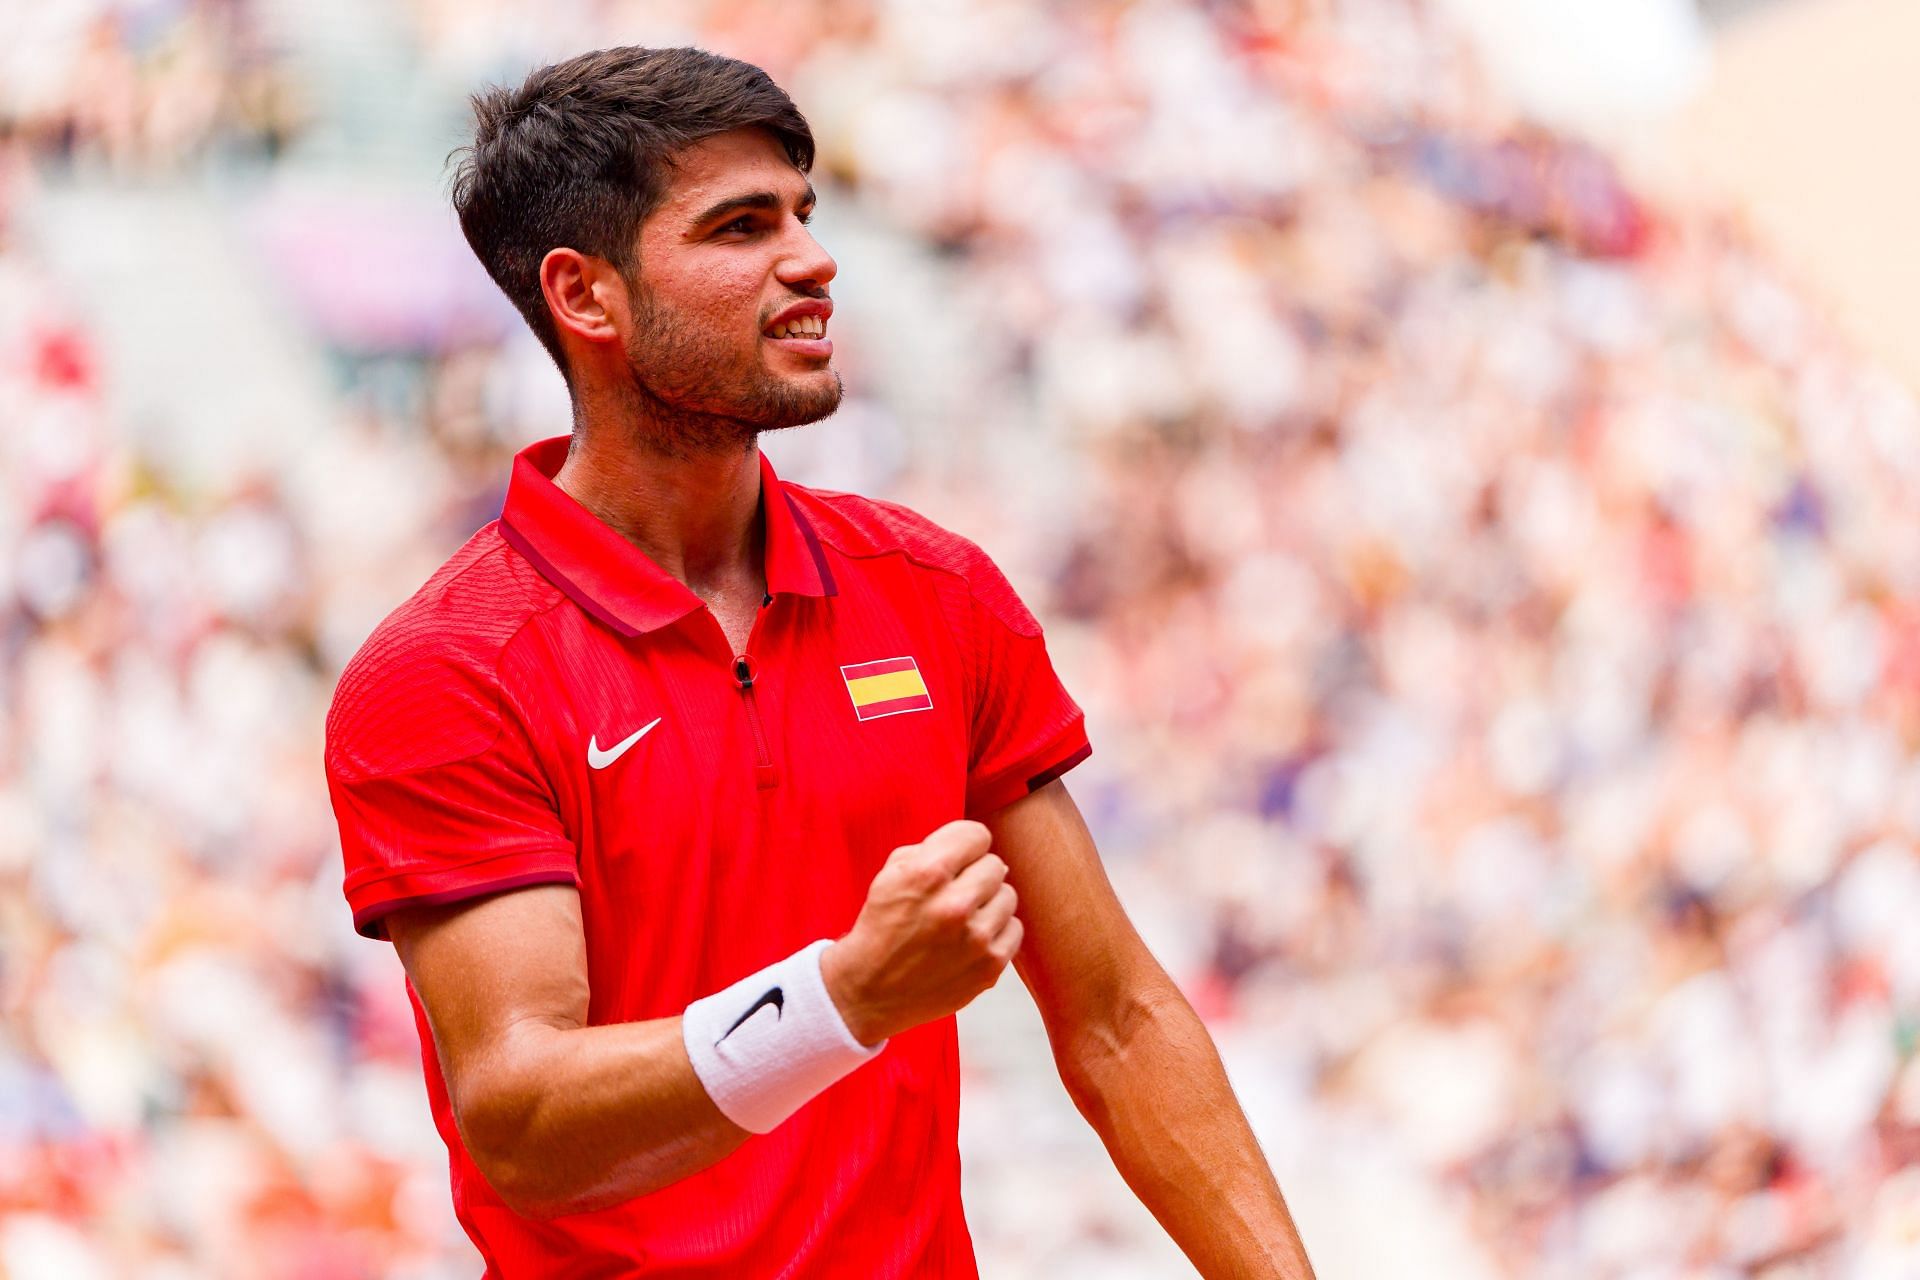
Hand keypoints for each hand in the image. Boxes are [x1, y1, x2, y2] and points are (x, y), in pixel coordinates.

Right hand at [820, 820, 1022, 1045]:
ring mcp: (976, 938)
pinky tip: (971, 939)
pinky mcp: (990, 966)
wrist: (871, 990)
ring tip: (962, 918)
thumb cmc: (882, 926)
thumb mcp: (891, 875)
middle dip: (974, 875)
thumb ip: (933, 849)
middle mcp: (954, 905)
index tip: (957, 859)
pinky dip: (997, 932)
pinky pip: (1014, 928)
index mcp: (926, 874)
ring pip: (1008, 896)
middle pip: (994, 865)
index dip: (965, 845)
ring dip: (988, 903)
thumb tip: (978, 845)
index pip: (976, 835)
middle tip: (954, 893)